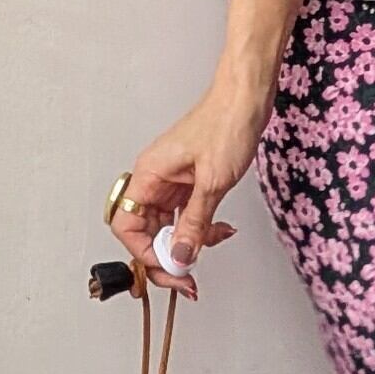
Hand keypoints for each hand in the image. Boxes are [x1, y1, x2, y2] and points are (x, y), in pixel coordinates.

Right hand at [107, 85, 262, 297]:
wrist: (247, 98)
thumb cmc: (226, 123)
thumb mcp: (212, 182)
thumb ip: (195, 223)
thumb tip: (180, 256)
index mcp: (148, 175)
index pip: (127, 226)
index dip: (144, 252)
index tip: (170, 267)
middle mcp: (154, 179)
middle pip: (145, 230)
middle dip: (166, 254)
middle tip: (187, 275)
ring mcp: (171, 181)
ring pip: (167, 225)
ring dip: (187, 242)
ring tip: (210, 245)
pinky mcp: (188, 181)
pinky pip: (185, 214)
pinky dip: (201, 227)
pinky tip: (220, 230)